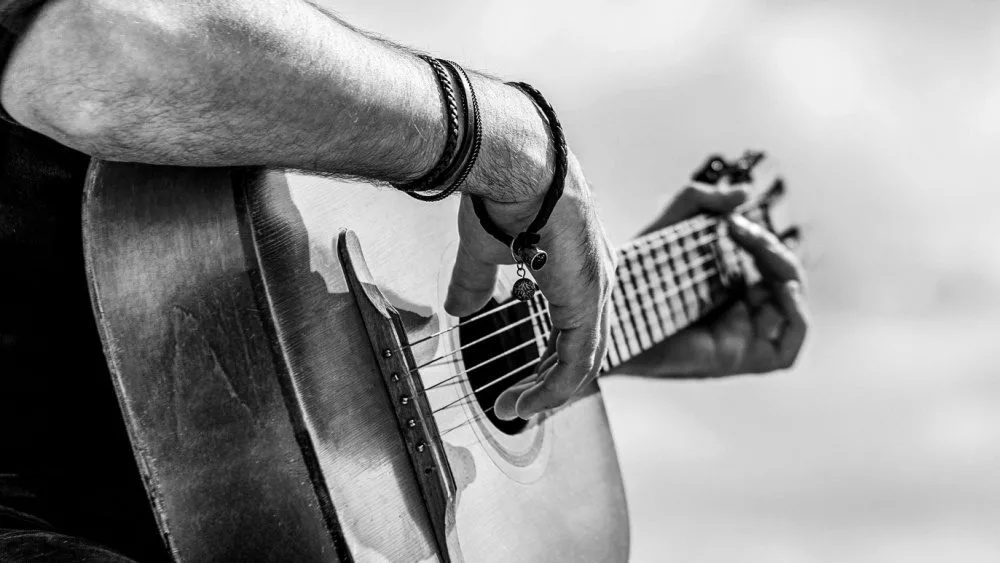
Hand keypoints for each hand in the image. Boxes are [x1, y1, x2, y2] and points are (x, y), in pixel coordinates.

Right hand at [445, 151, 615, 419]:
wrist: (516, 167)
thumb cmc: (505, 193)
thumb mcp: (486, 250)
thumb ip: (475, 282)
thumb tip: (459, 309)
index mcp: (579, 264)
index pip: (575, 322)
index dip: (551, 354)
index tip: (523, 377)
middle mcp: (596, 279)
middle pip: (582, 346)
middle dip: (548, 378)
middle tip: (519, 400)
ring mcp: (596, 292)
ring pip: (581, 361)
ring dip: (546, 390)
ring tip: (513, 408)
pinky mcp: (587, 304)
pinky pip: (575, 363)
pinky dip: (550, 388)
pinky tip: (524, 402)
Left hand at [620, 182, 808, 378]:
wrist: (607, 314)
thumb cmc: (633, 276)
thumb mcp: (669, 226)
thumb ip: (700, 199)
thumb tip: (744, 192)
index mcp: (726, 291)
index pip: (769, 268)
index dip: (763, 242)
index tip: (734, 221)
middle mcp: (737, 316)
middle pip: (784, 285)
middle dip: (772, 250)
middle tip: (741, 229)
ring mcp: (740, 341)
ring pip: (793, 310)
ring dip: (786, 273)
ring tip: (758, 249)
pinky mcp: (738, 362)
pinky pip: (787, 349)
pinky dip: (796, 315)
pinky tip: (778, 287)